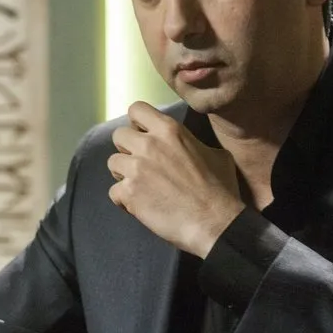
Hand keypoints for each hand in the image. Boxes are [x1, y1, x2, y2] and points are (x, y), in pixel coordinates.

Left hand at [107, 101, 245, 256]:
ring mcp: (136, 168)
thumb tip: (189, 147)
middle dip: (127, 149)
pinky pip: (113, 191)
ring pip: (112, 163)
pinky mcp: (128, 192)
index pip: (136, 109)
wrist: (214, 223)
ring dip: (124, 174)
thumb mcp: (215, 154)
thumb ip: (193, 144)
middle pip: (118, 135)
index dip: (137, 123)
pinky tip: (140, 206)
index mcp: (169, 130)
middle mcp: (148, 144)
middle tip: (142, 165)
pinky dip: (124, 200)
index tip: (144, 135)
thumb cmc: (220, 189)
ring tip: (140, 187)